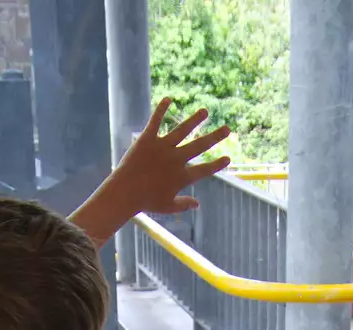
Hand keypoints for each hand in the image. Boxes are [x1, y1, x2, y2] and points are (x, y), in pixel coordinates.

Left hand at [117, 98, 230, 214]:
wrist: (125, 192)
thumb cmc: (146, 202)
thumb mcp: (167, 206)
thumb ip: (183, 204)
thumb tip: (197, 204)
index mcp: (181, 177)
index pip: (204, 170)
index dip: (217, 164)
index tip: (227, 158)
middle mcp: (175, 160)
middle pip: (199, 146)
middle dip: (215, 137)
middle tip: (227, 129)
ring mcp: (162, 147)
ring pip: (182, 130)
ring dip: (195, 120)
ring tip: (204, 111)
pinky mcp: (147, 139)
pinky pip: (156, 121)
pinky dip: (161, 110)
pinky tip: (168, 99)